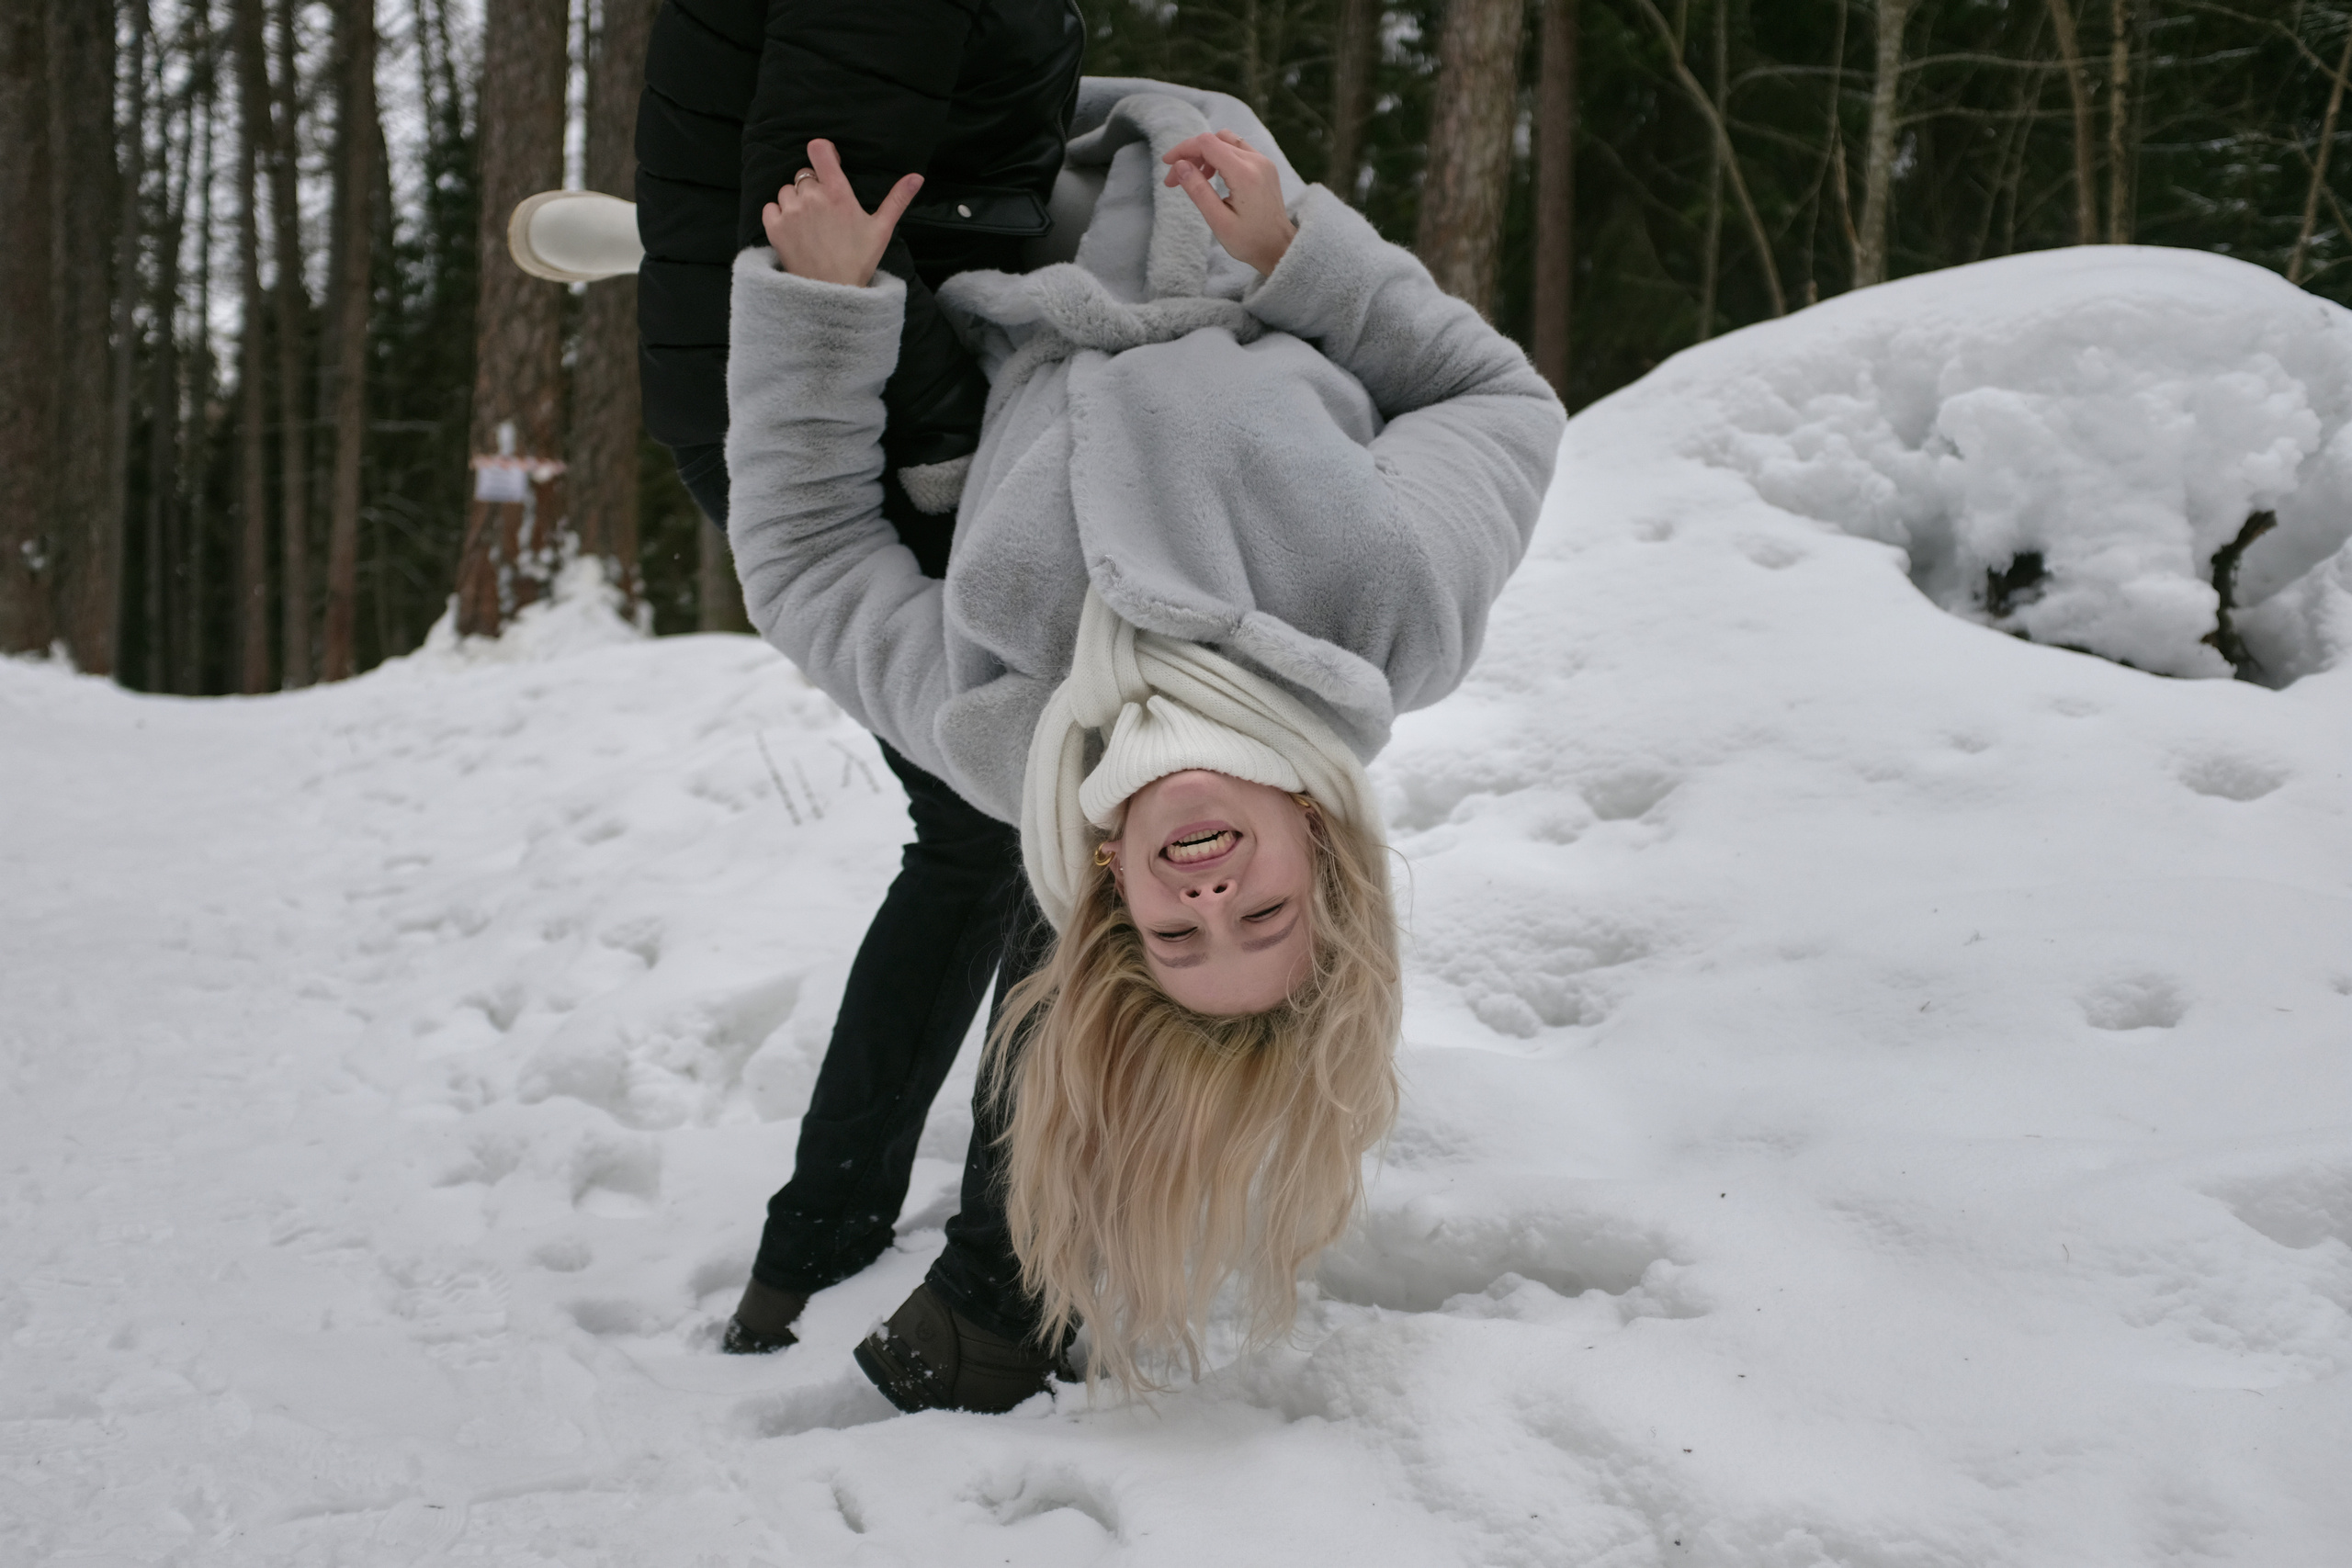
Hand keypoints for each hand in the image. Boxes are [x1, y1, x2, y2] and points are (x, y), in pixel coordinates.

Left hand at [761, 139, 920, 286]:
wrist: (832, 293)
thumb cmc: (859, 261)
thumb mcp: (882, 229)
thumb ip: (897, 199)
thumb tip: (917, 177)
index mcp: (838, 193)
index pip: (819, 150)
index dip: (822, 151)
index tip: (828, 162)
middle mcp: (812, 197)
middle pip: (804, 175)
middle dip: (813, 188)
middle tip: (825, 212)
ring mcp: (791, 212)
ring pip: (787, 191)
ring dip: (795, 202)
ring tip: (809, 224)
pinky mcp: (775, 227)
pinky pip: (771, 207)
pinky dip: (779, 215)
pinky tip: (794, 230)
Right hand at [1162, 130, 1295, 275]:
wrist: (1279, 248)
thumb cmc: (1249, 241)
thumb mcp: (1218, 220)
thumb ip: (1198, 190)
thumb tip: (1179, 165)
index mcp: (1244, 174)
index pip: (1207, 143)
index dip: (1183, 149)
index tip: (1167, 165)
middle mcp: (1256, 161)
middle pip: (1215, 140)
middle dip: (1191, 155)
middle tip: (1176, 180)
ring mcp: (1263, 161)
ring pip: (1226, 141)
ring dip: (1206, 153)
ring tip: (1196, 177)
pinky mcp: (1265, 166)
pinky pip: (1238, 149)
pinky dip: (1220, 156)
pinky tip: (1213, 176)